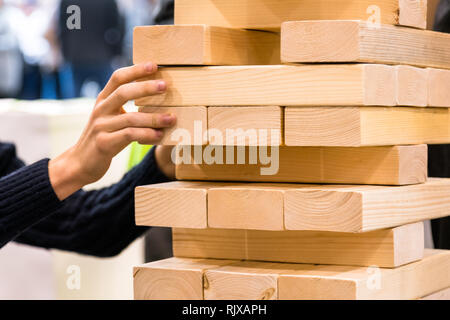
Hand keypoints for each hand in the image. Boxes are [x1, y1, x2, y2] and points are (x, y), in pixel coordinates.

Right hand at [49, 62, 176, 199]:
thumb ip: (125, 109)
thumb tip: (155, 100)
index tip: (154, 65)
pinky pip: (129, 136)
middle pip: (123, 92)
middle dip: (145, 87)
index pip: (117, 78)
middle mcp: (100, 110)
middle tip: (165, 85)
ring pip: (130, 117)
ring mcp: (101, 126)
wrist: (79, 163)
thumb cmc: (103, 139)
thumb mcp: (110, 119)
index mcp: (103, 101)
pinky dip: (147, 135)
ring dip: (153, 117)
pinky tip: (159, 135)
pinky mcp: (104, 143)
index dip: (135, 70)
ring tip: (171, 118)